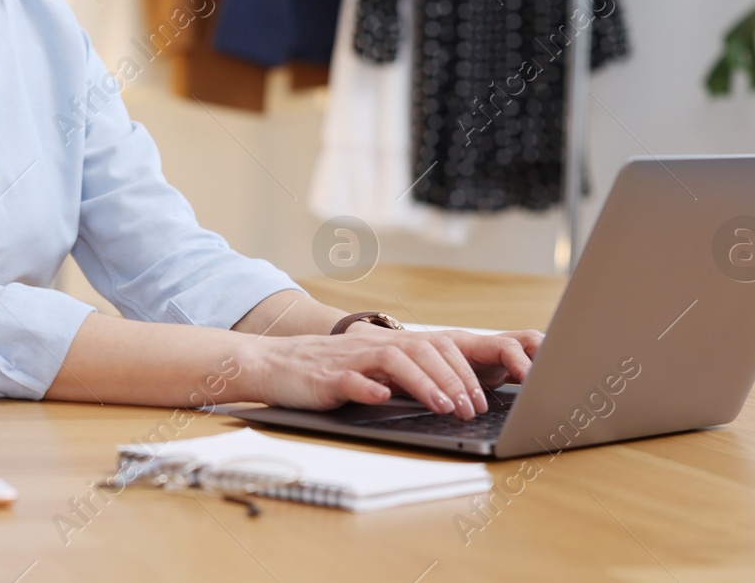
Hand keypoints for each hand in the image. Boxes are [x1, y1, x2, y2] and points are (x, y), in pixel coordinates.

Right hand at [240, 327, 542, 417]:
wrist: (272, 363)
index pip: (438, 346)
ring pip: (396, 361)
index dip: (465, 369)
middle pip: (425, 349)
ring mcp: (350, 360)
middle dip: (454, 378)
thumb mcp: (371, 372)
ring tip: (445, 407)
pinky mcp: (326, 377)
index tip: (482, 398)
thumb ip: (403, 377)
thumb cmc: (325, 372)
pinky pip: (351, 380)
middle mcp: (374, 347)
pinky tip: (382, 398)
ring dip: (425, 383)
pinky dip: (369, 388)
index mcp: (388, 345)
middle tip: (472, 408)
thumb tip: (448, 394)